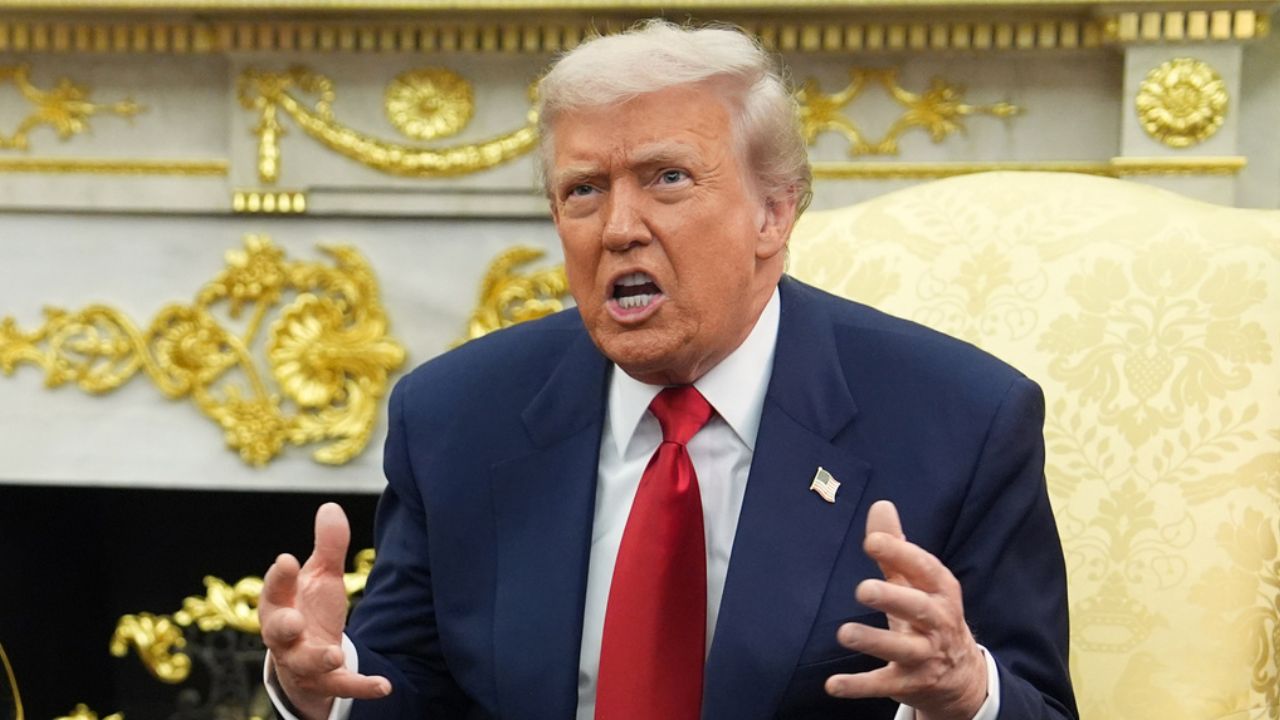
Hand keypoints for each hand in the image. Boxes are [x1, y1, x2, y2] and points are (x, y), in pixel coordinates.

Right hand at [260, 503, 390, 718]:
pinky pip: (341, 687)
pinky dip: (361, 687)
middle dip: (284, 627)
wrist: (306, 658)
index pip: (274, 590)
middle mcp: (285, 636)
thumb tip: (331, 506)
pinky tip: (384, 686)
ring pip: (305, 663)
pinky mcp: (325, 681)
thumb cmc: (308, 609)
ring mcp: (302, 661)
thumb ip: (328, 547)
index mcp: (280, 604)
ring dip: (320, 659)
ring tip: (336, 654)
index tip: (286, 559)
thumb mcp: (320, 577)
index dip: (278, 576)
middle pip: (277, 632)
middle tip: (293, 621)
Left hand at [824, 500, 986, 719]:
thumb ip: (897, 548)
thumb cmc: (930, 616)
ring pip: (902, 649)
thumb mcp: (918, 582)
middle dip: (892, 598)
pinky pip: (883, 684)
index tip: (873, 542)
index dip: (901, 554)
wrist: (961, 677)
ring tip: (844, 633)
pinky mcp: (909, 684)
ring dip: (874, 641)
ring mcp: (925, 656)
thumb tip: (880, 505)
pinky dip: (858, 686)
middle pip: (918, 609)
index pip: (925, 569)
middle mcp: (938, 623)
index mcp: (941, 592)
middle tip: (862, 589)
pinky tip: (832, 684)